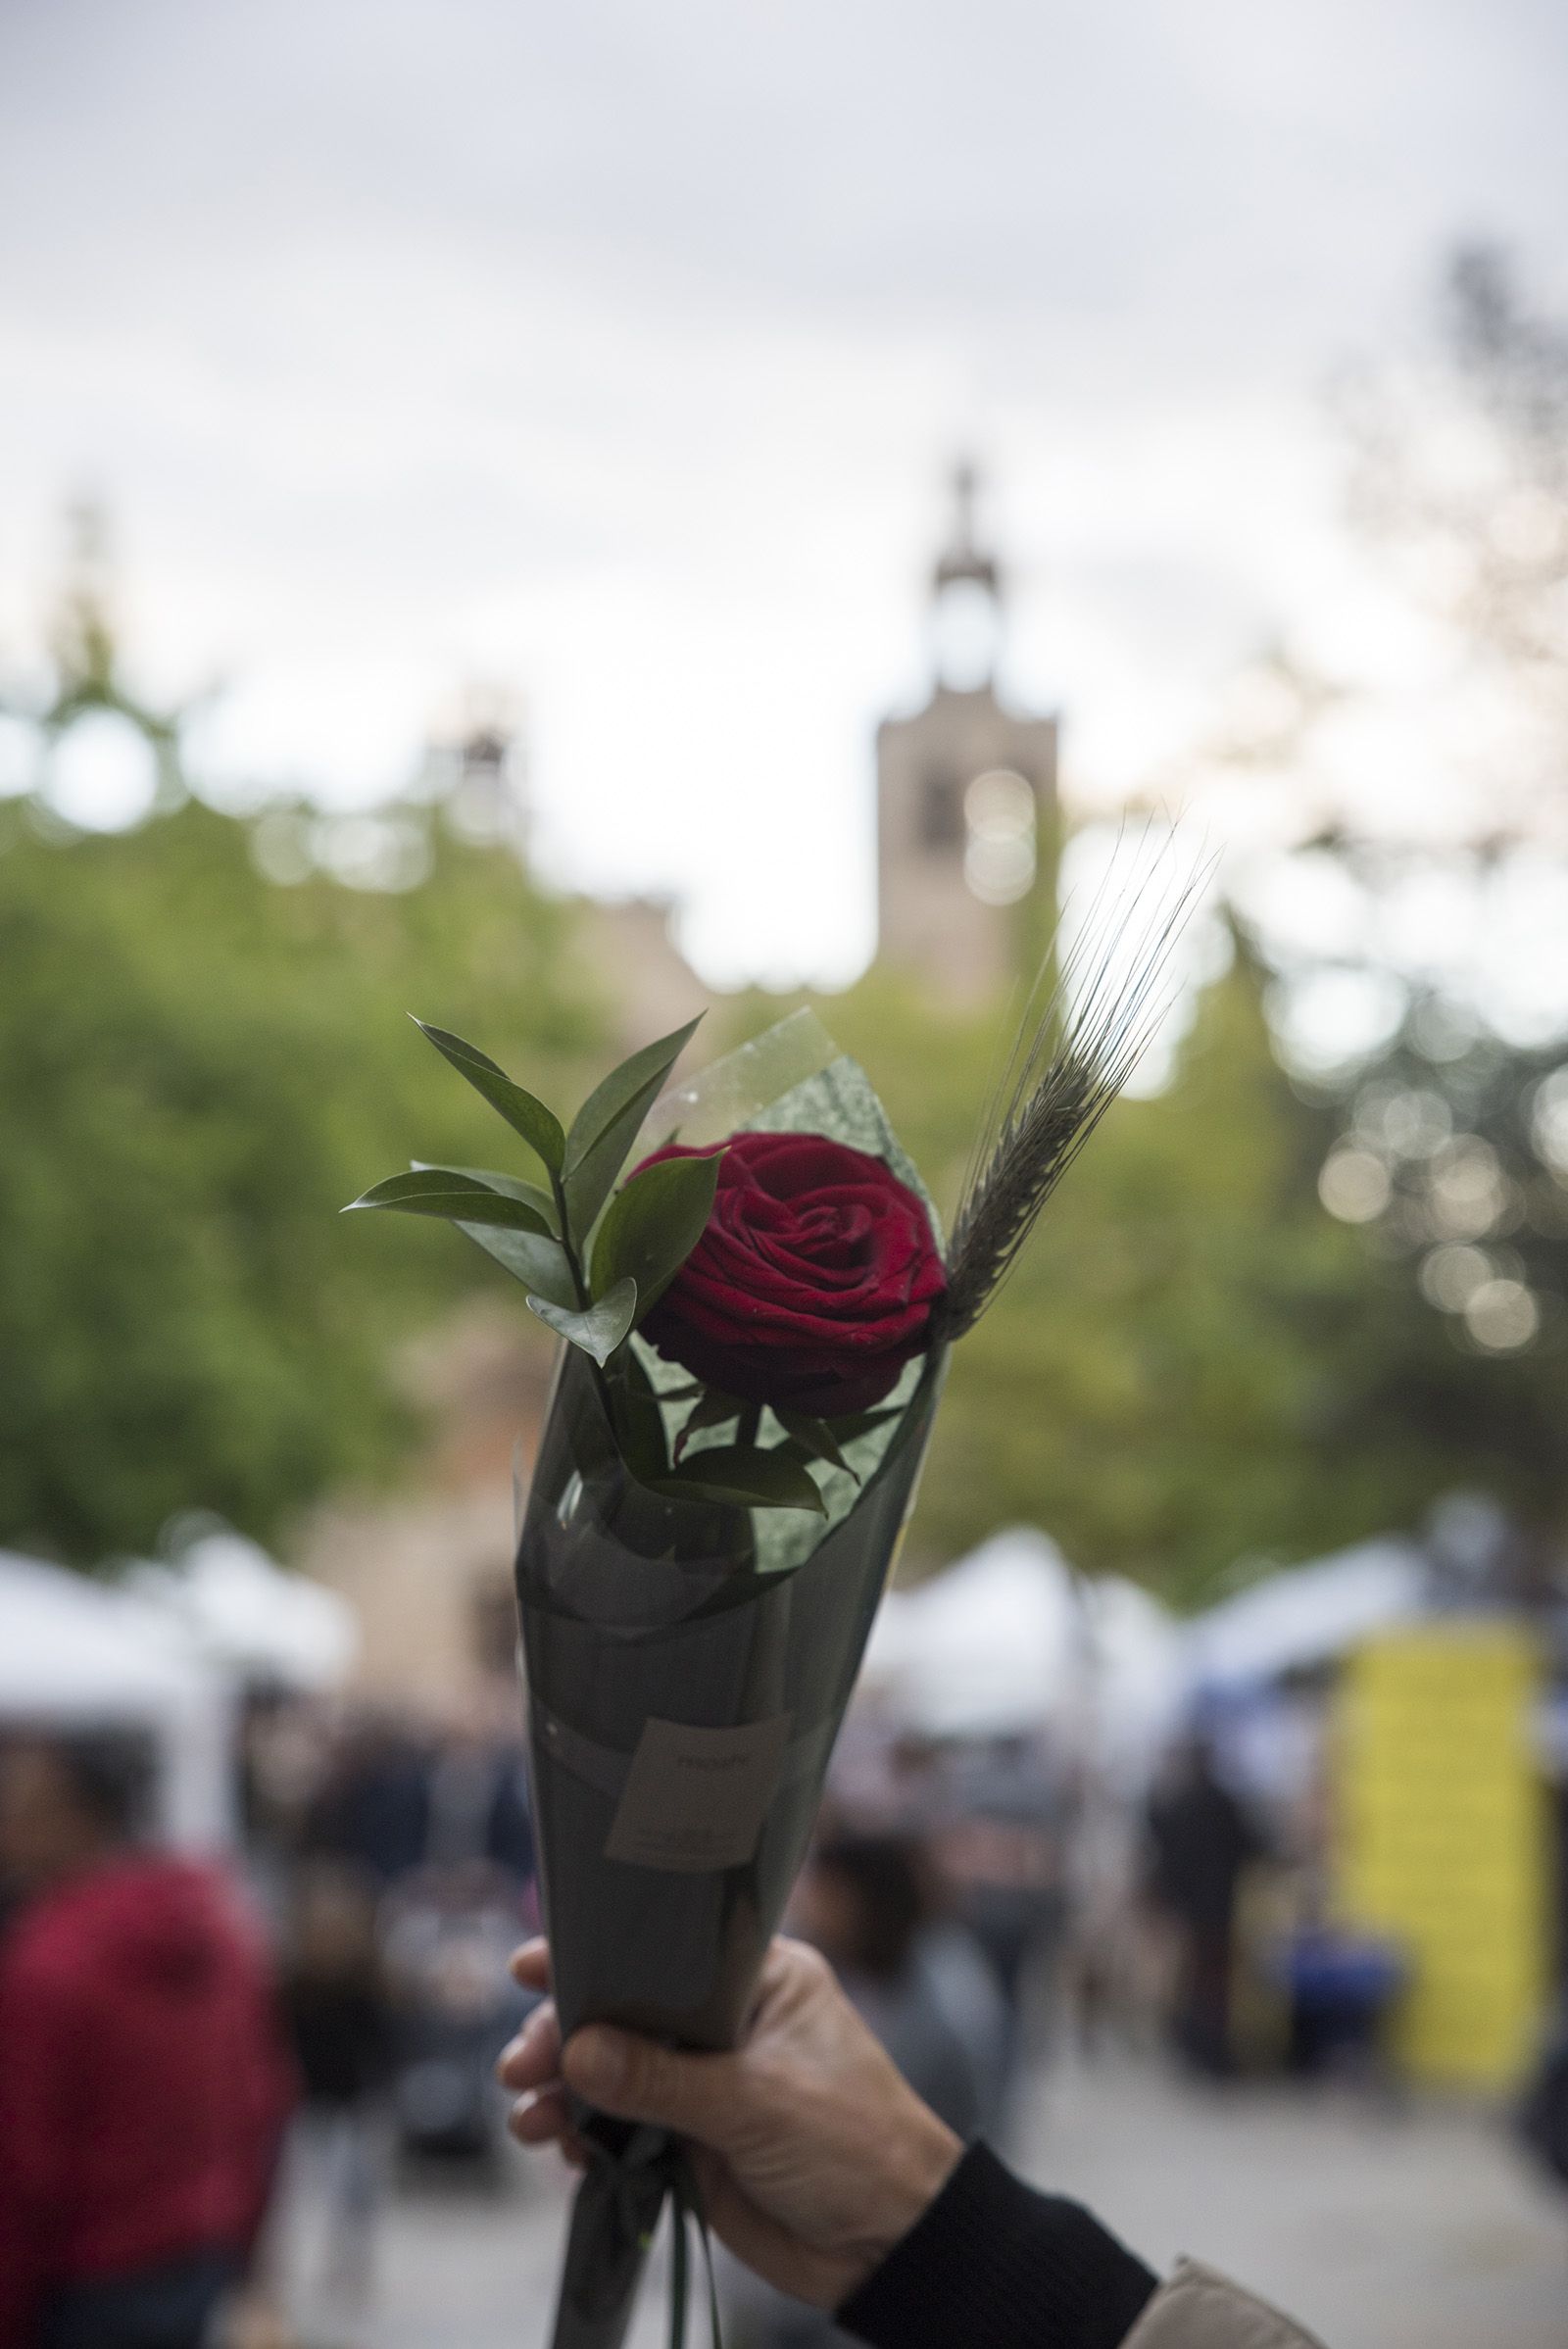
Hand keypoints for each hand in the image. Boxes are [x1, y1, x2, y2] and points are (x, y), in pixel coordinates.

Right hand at [500, 1935, 961, 2308]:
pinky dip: (585, 2137)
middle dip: (566, 2035)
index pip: (664, 1949)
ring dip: (565, 2092)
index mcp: (758, 1979)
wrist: (889, 2245)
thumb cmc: (854, 2144)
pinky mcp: (690, 2142)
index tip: (531, 1965)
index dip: (597, 1954)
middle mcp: (725, 2023)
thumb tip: (578, 2052)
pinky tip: (563, 2150)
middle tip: (522, 2066)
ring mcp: (704, 2084)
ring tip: (532, 2120)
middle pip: (624, 2012)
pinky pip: (621, 2129)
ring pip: (613, 2073)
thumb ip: (664, 2079)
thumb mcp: (758, 2102)